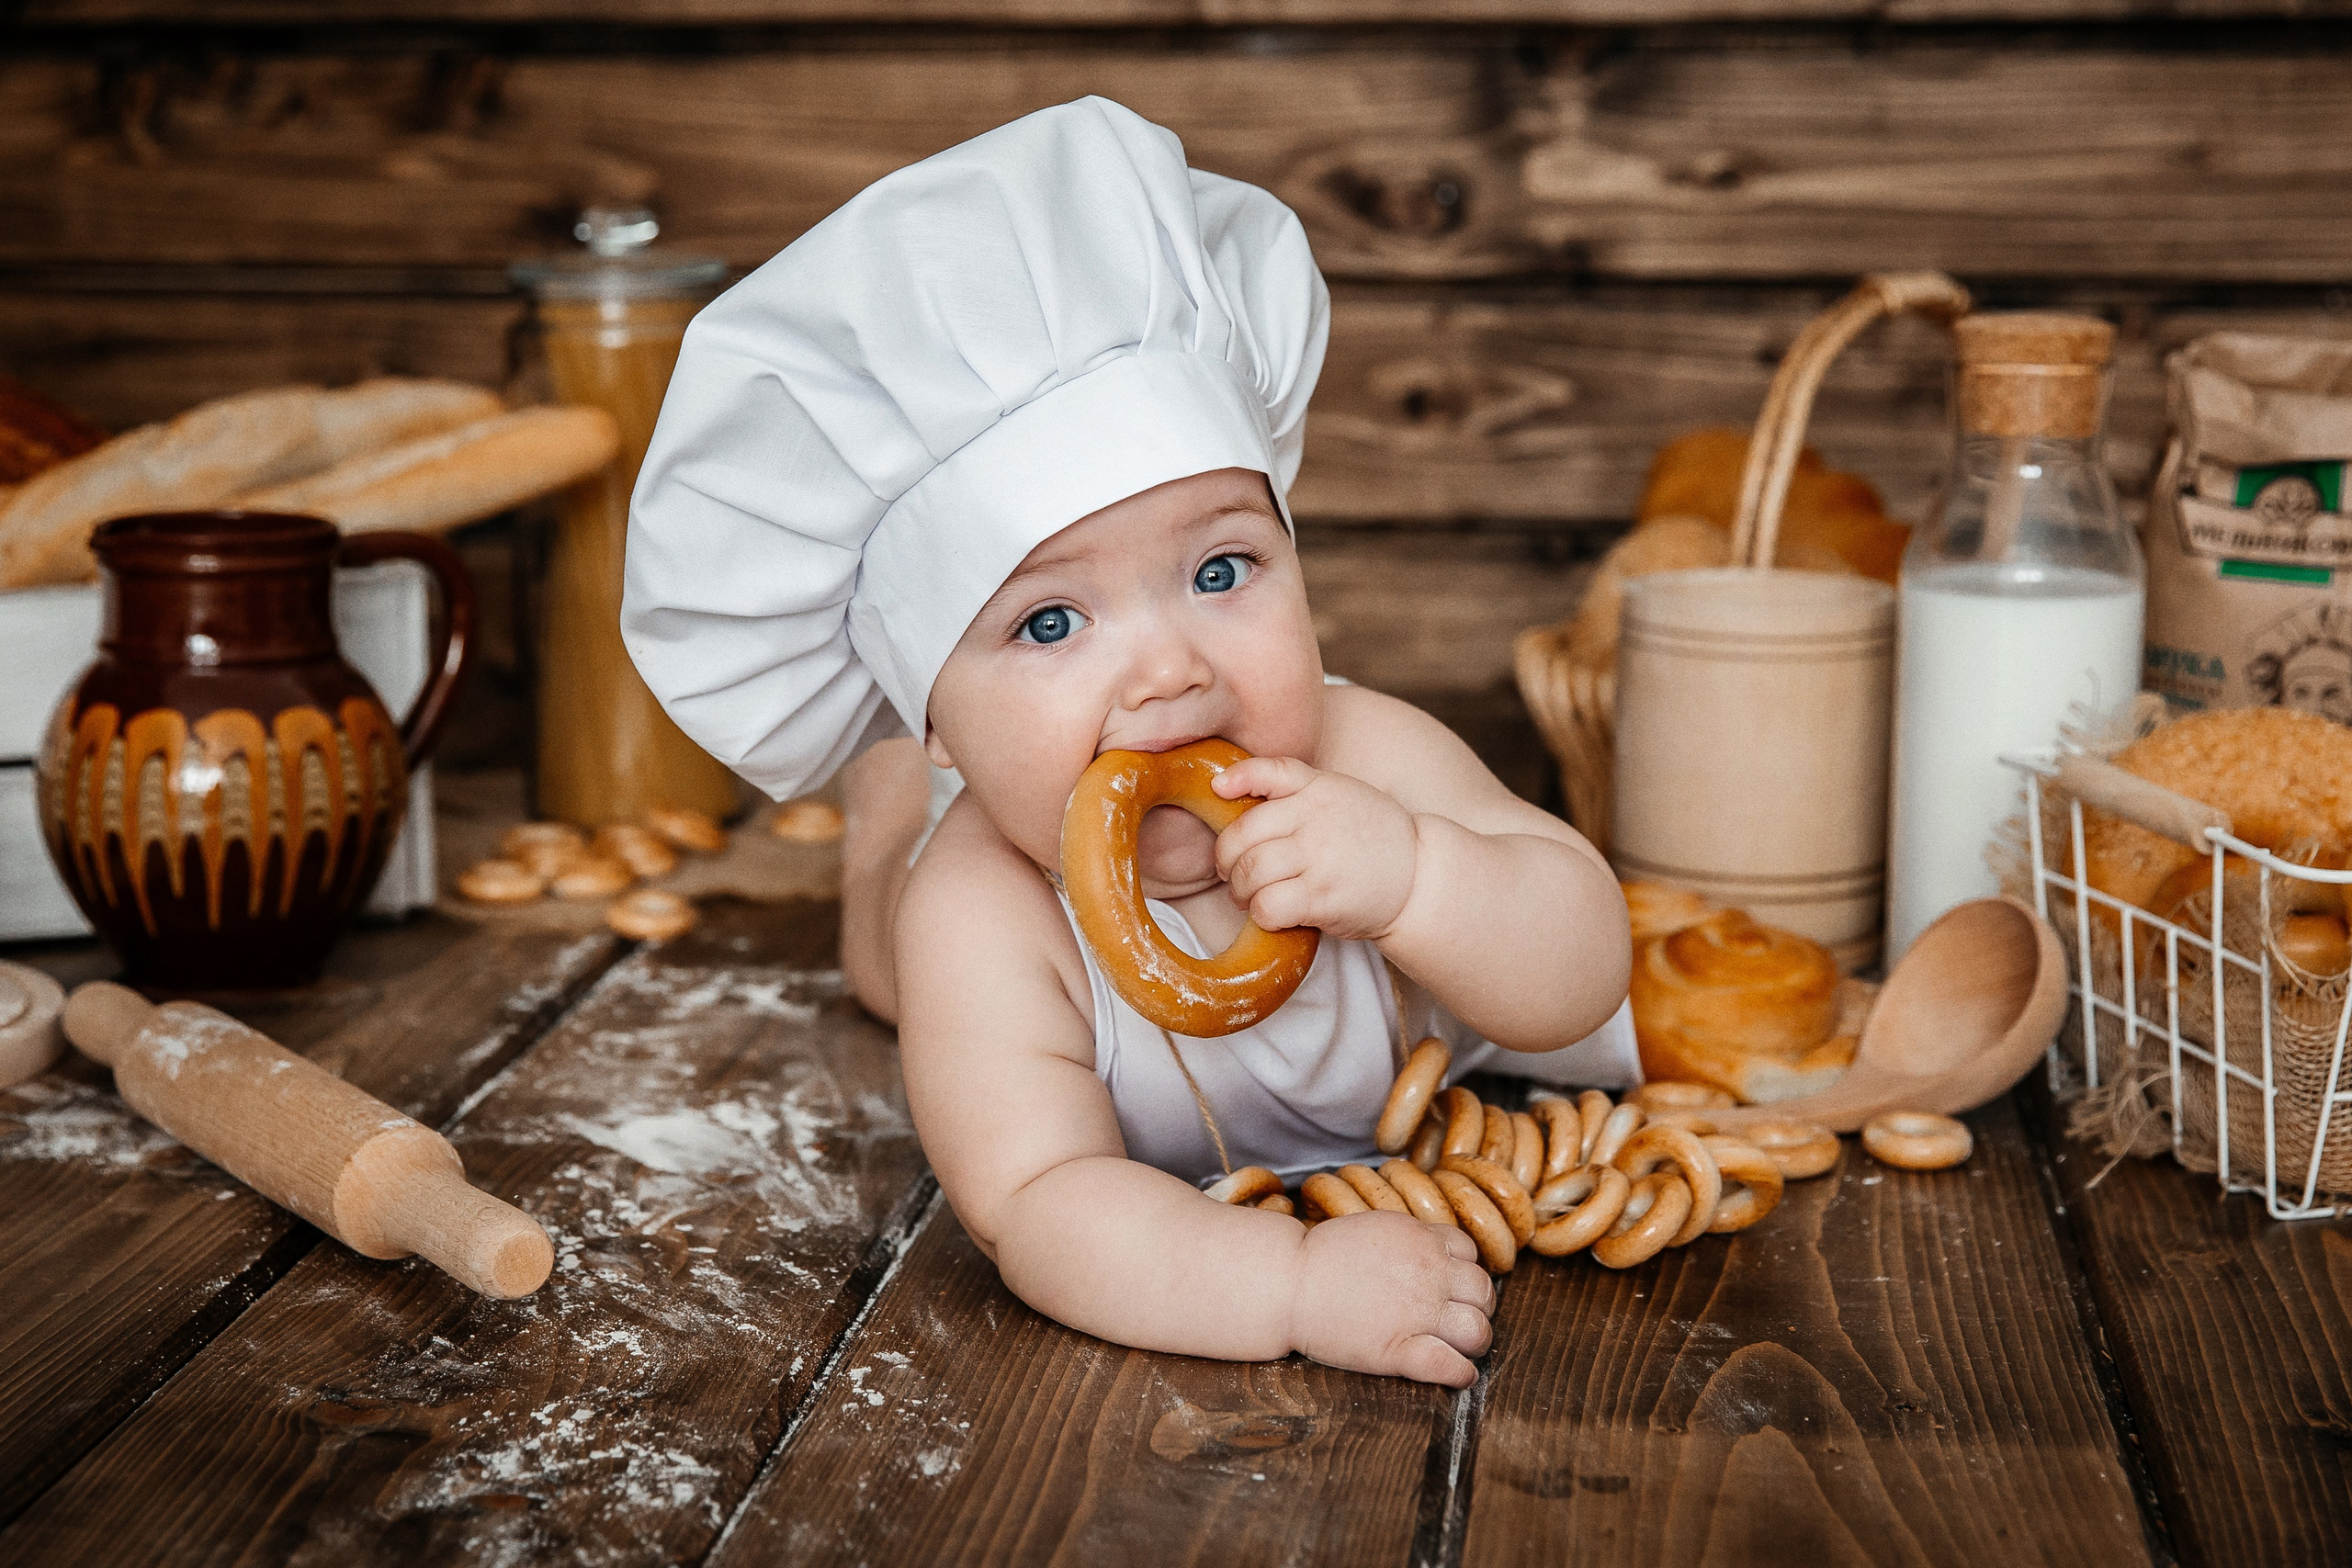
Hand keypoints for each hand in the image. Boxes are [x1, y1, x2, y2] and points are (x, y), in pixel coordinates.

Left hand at [1212, 757, 1417, 940]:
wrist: (1421, 877)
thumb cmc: (1373, 837)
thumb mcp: (1342, 795)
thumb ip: (1296, 788)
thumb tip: (1226, 785)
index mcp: (1320, 788)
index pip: (1268, 771)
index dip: (1236, 779)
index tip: (1217, 791)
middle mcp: (1317, 818)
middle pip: (1243, 833)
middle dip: (1226, 858)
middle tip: (1233, 872)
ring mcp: (1319, 857)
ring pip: (1250, 872)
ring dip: (1240, 891)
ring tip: (1249, 897)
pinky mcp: (1323, 897)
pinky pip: (1268, 905)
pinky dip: (1261, 913)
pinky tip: (1273, 913)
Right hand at [1286, 1211, 1493, 1385]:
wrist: (1287, 1282)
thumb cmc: (1319, 1258)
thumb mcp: (1374, 1229)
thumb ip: (1407, 1239)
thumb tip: (1427, 1250)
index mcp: (1420, 1240)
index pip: (1469, 1253)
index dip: (1464, 1271)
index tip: (1453, 1286)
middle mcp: (1428, 1274)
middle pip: (1483, 1291)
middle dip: (1478, 1306)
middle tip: (1460, 1318)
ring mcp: (1419, 1314)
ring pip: (1478, 1330)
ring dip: (1476, 1340)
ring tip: (1461, 1347)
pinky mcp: (1402, 1351)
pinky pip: (1452, 1367)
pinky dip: (1462, 1374)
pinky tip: (1458, 1374)